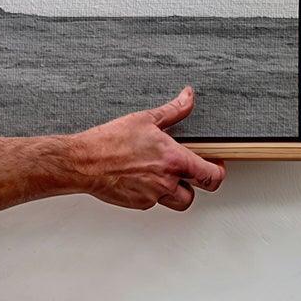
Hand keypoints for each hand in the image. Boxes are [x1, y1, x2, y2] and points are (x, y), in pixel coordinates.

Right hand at [70, 88, 225, 210]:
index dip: (218, 172)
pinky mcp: (138, 203)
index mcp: (174, 159)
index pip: (212, 176)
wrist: (83, 161)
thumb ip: (173, 110)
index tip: (214, 165)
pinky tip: (140, 179)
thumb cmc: (109, 142)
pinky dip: (151, 193)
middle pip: (197, 194)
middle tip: (189, 174)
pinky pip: (153, 202)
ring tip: (162, 176)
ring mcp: (153, 195)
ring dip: (174, 191)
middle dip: (196, 185)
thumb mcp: (144, 119)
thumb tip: (188, 97)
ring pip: (176, 201)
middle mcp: (167, 181)